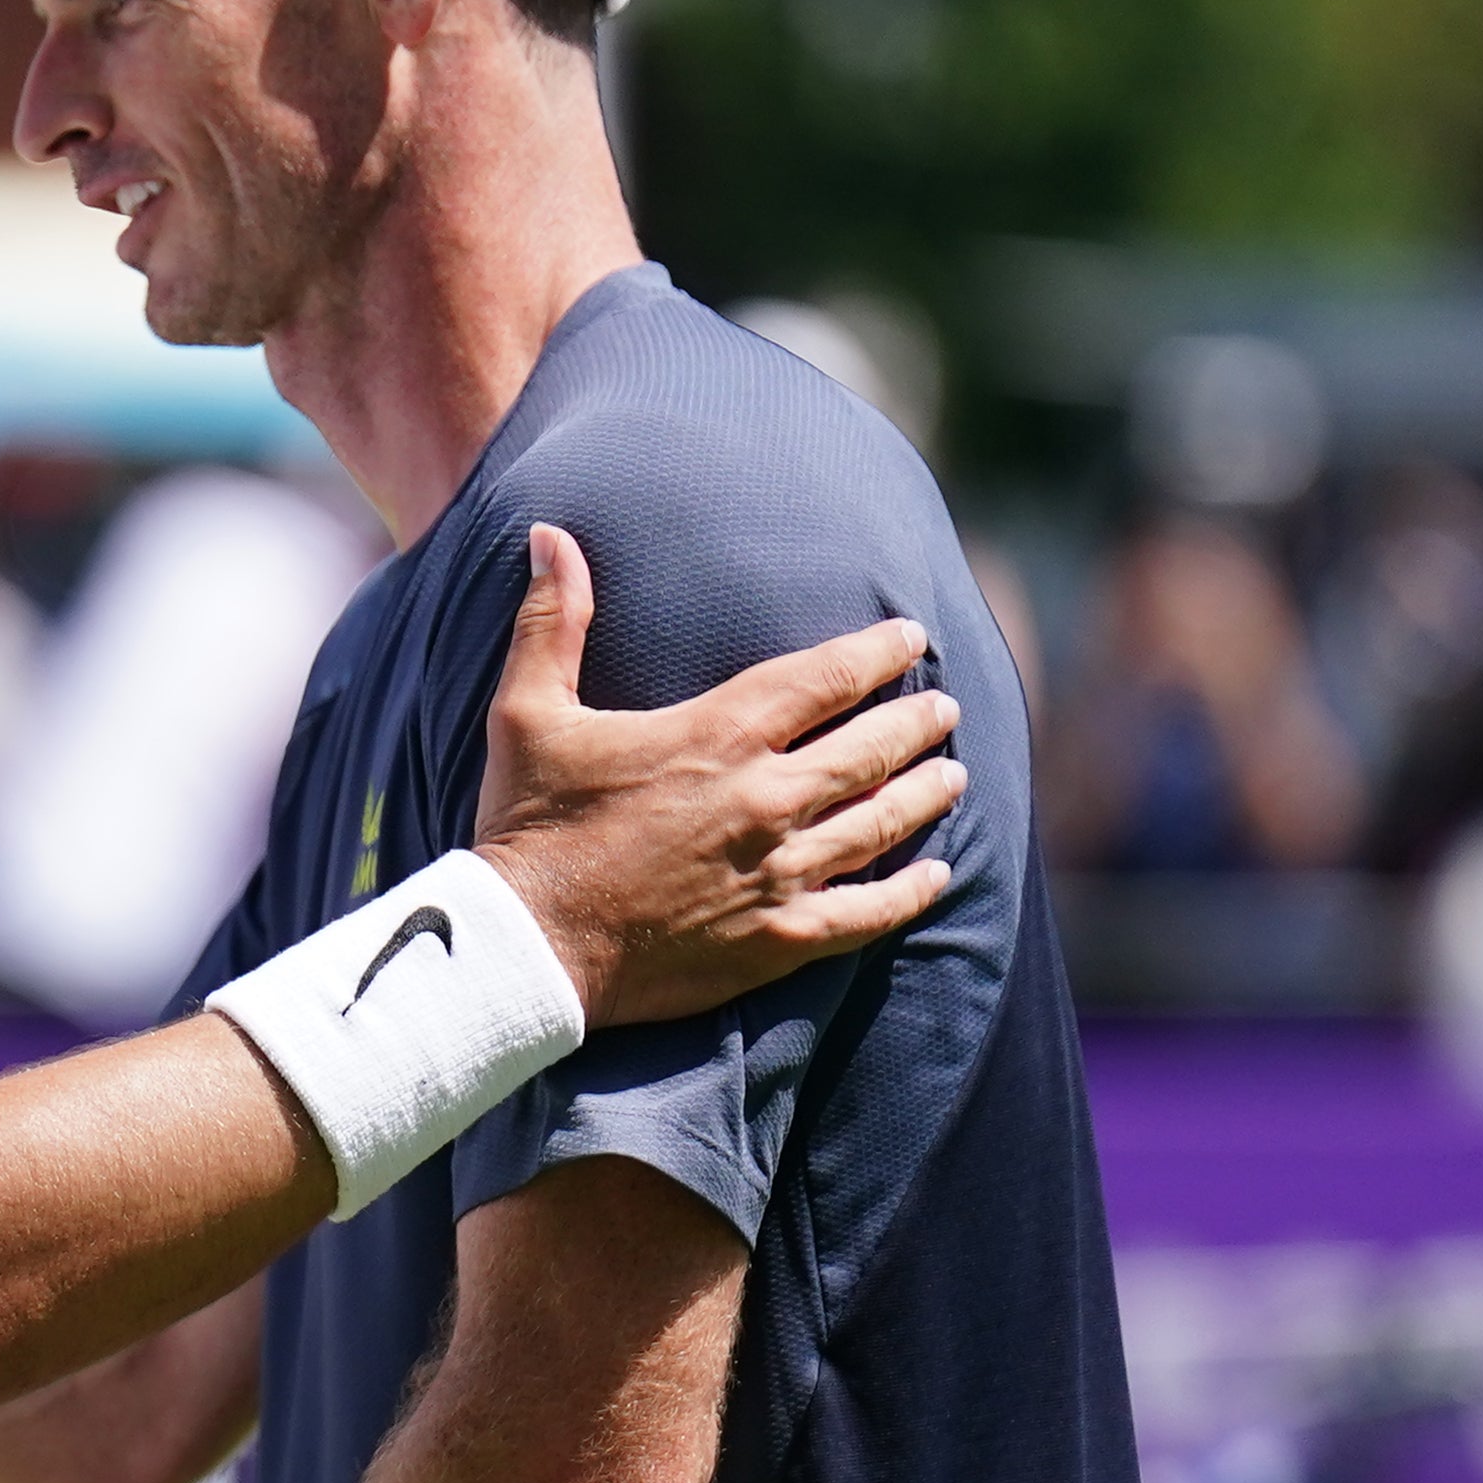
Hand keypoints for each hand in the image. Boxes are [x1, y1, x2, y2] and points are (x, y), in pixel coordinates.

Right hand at [473, 525, 965, 1026]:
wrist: (529, 947)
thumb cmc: (529, 825)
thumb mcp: (528, 711)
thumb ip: (554, 619)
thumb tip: (551, 536)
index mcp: (719, 734)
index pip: (827, 677)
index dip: (878, 652)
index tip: (912, 637)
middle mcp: (766, 799)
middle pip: (871, 748)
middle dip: (916, 723)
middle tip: (945, 709)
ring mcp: (780, 873)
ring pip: (882, 824)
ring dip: (926, 795)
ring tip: (954, 777)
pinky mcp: (778, 939)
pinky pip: (869, 913)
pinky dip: (910, 893)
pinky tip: (936, 877)